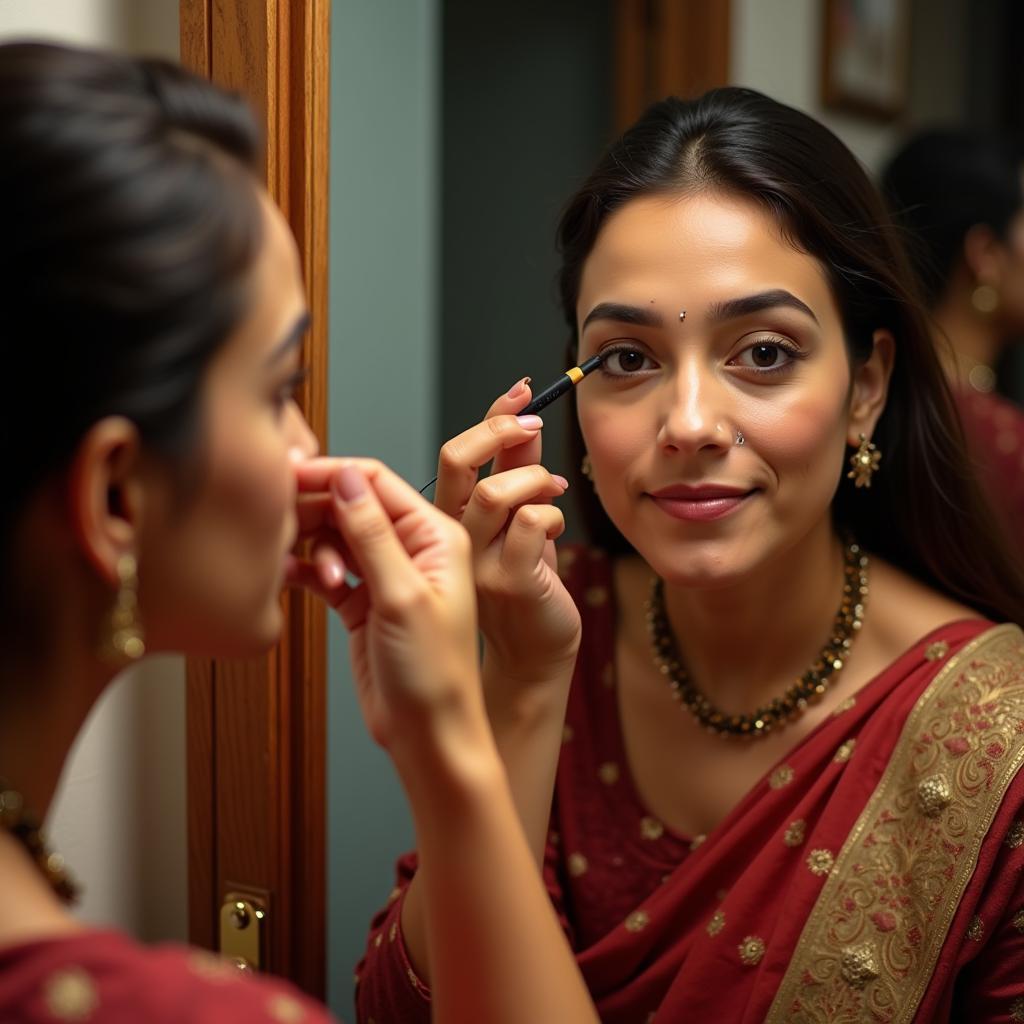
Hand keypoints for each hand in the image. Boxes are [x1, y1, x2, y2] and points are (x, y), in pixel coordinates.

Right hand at [287, 458, 481, 753]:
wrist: (428, 735)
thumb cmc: (434, 674)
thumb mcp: (402, 596)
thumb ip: (373, 534)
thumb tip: (346, 477)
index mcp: (435, 536)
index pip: (377, 481)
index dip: (332, 473)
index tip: (288, 474)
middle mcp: (412, 549)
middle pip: (352, 504)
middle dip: (317, 510)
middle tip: (282, 524)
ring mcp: (386, 576)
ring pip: (336, 536)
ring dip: (315, 546)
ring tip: (316, 576)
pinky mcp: (362, 603)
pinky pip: (326, 570)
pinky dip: (307, 570)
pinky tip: (289, 577)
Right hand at [434, 380, 581, 684]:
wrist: (533, 655)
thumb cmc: (526, 588)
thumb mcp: (518, 522)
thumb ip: (517, 474)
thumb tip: (524, 422)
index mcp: (449, 519)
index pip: (455, 454)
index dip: (489, 417)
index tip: (521, 391)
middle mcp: (452, 537)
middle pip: (457, 460)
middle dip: (500, 430)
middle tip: (533, 423)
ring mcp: (476, 561)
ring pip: (496, 491)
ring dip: (535, 478)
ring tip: (555, 490)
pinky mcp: (509, 581)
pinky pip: (531, 524)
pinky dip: (552, 515)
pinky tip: (557, 530)